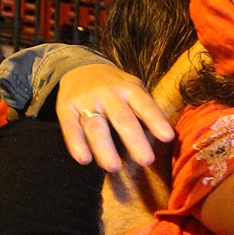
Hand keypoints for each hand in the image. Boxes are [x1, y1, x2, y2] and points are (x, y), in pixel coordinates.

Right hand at [55, 64, 173, 171]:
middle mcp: (108, 94)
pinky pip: (71, 129)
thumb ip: (146, 108)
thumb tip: (167, 136)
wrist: (80, 67)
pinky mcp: (66, 109)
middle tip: (146, 160)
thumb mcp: (133, 88)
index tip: (167, 137)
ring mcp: (86, 101)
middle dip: (134, 140)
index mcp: (130, 88)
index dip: (156, 121)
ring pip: (96, 126)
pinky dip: (76, 145)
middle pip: (122, 119)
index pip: (145, 106)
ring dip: (105, 148)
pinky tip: (85, 160)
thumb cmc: (116, 87)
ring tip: (114, 167)